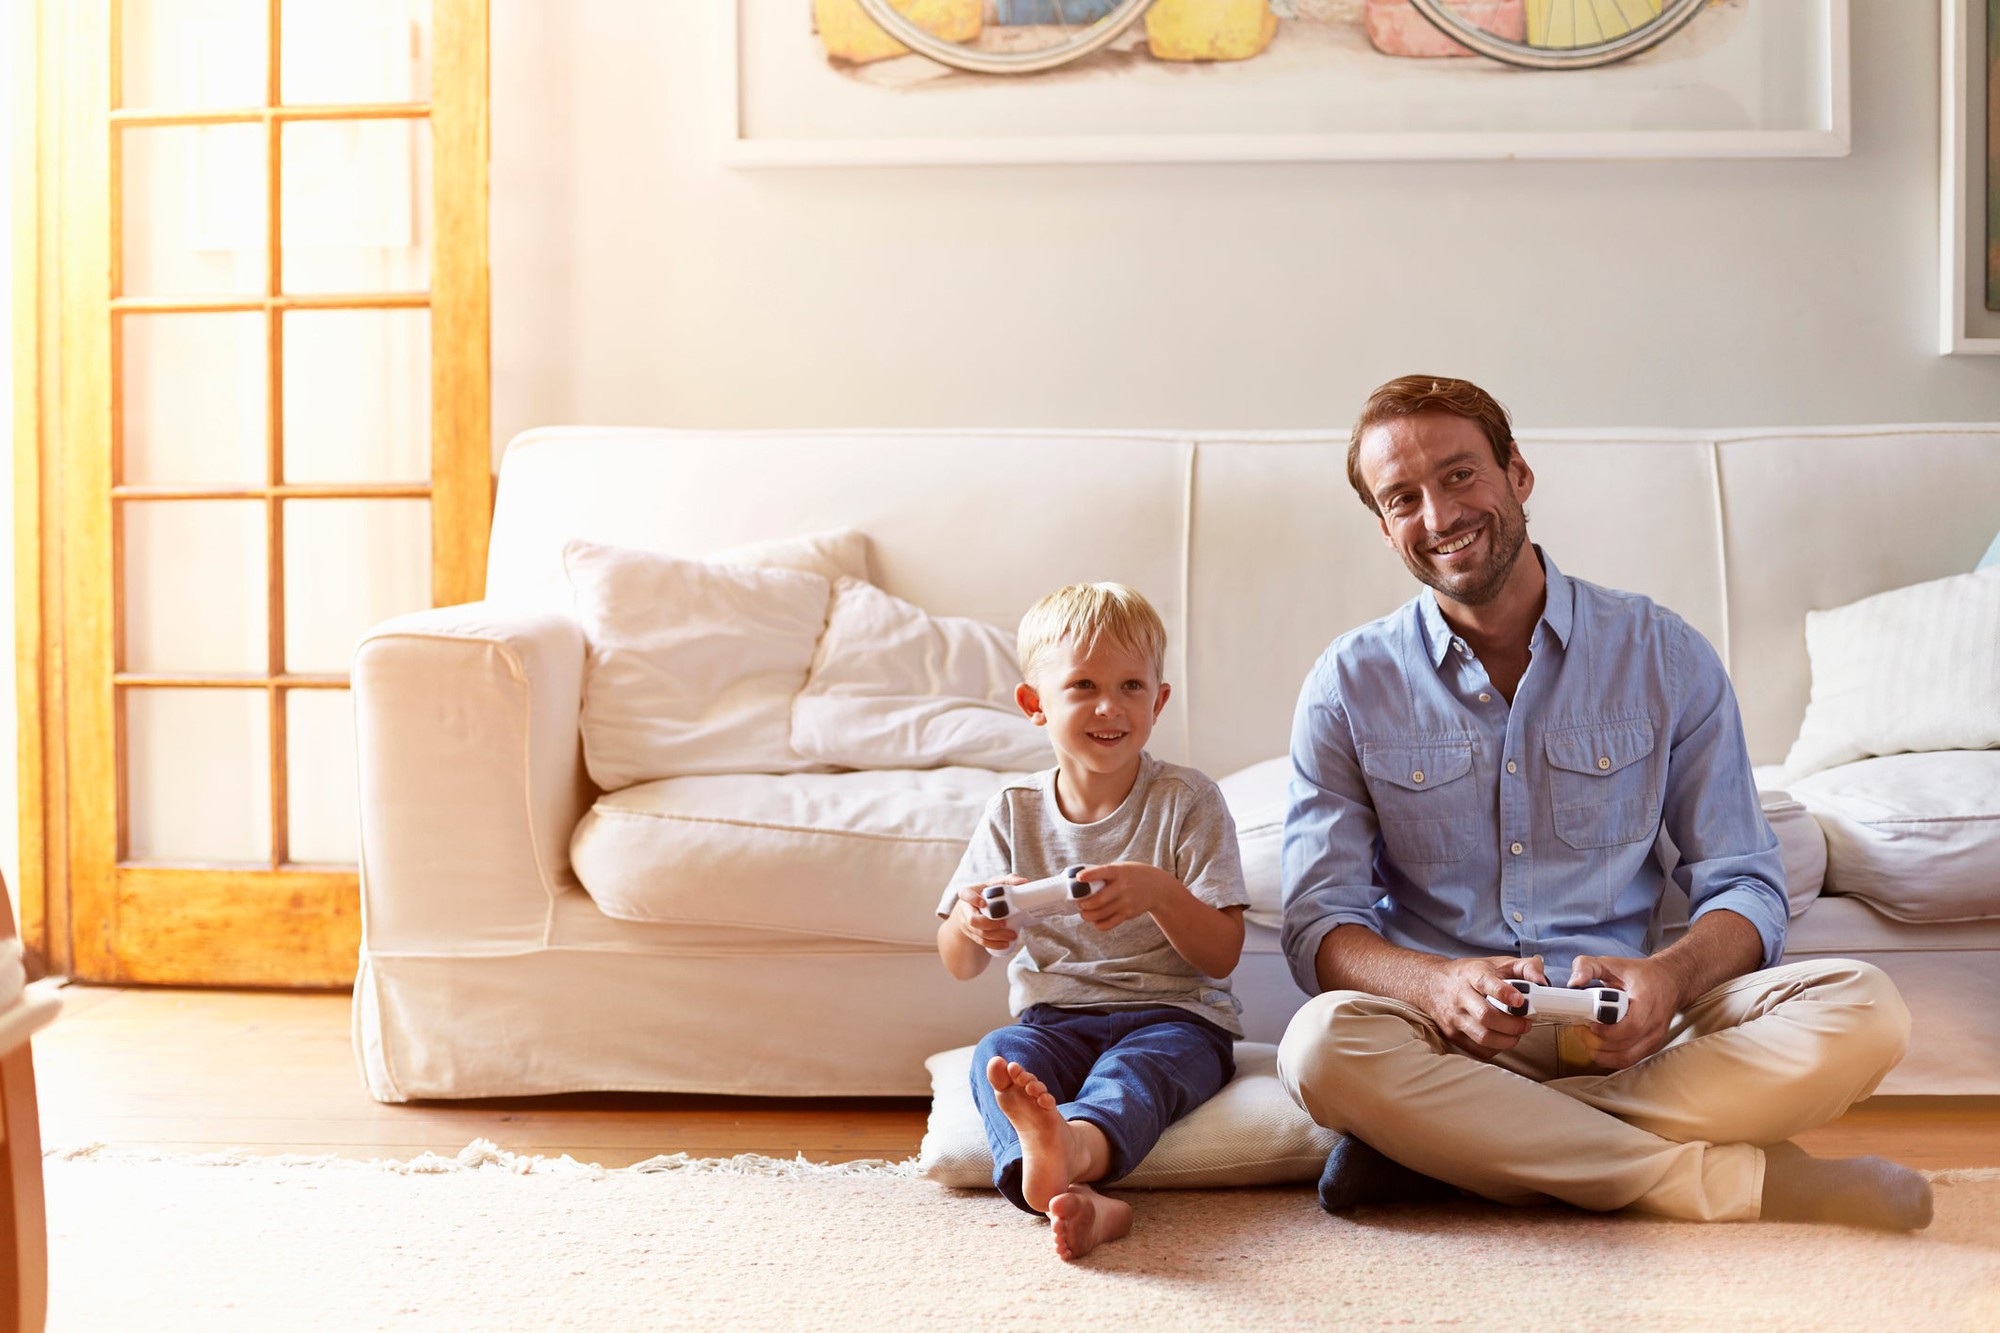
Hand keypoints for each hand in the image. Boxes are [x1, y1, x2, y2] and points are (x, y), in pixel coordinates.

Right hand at [951, 878, 1021, 952]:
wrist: (973, 908)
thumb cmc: (986, 894)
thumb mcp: (993, 884)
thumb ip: (1008, 880)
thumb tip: (1024, 882)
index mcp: (967, 894)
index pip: (966, 895)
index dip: (973, 900)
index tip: (984, 903)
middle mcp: (965, 910)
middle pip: (973, 920)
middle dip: (990, 924)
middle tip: (1005, 923)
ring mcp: (967, 924)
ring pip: (979, 933)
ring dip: (996, 936)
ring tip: (1012, 935)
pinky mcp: (973, 934)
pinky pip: (982, 942)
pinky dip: (994, 944)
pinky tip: (1005, 944)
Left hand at [1072, 862, 1179, 931]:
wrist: (1158, 887)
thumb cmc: (1134, 875)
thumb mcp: (1122, 868)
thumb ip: (1105, 873)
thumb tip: (1079, 880)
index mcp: (1119, 872)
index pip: (1103, 872)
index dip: (1090, 875)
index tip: (1079, 878)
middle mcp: (1123, 887)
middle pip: (1099, 900)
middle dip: (1084, 904)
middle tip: (1079, 904)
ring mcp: (1126, 902)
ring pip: (1101, 914)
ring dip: (1088, 916)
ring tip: (1084, 913)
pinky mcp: (1128, 914)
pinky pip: (1110, 923)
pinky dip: (1099, 925)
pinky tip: (1095, 921)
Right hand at [1423, 954, 1549, 1059]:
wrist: (1432, 983)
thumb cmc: (1470, 974)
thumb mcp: (1497, 963)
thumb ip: (1525, 967)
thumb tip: (1543, 982)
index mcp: (1472, 974)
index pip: (1485, 982)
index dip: (1504, 993)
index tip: (1519, 1001)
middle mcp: (1460, 996)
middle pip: (1486, 1016)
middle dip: (1513, 1025)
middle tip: (1526, 1023)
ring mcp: (1454, 1017)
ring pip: (1483, 1036)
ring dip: (1506, 1040)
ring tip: (1516, 1033)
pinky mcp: (1452, 1034)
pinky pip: (1477, 1049)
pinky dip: (1495, 1049)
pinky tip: (1501, 1039)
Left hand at [1566, 953, 1676, 1069]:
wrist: (1669, 982)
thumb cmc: (1640, 974)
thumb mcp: (1611, 963)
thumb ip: (1587, 966)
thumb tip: (1573, 983)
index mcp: (1647, 1001)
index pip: (1631, 1026)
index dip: (1606, 1030)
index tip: (1589, 1022)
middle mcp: (1655, 1023)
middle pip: (1625, 1047)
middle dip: (1597, 1042)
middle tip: (1582, 1029)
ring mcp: (1655, 1038)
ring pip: (1625, 1059)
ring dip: (1601, 1053)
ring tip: (1587, 1037)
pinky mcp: (1651, 1047)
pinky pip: (1628, 1060)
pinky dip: (1609, 1057)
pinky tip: (1597, 1044)